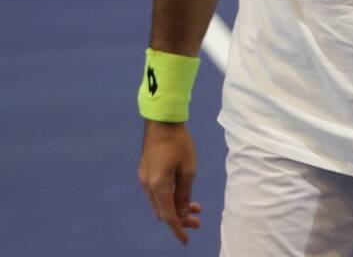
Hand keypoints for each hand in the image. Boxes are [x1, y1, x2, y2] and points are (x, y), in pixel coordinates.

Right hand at [138, 120, 202, 243]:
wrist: (162, 123)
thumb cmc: (179, 143)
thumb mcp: (188, 170)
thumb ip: (185, 193)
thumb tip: (182, 213)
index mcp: (158, 186)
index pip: (168, 215)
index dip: (177, 229)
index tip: (186, 239)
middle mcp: (147, 185)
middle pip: (162, 211)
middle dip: (179, 220)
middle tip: (197, 221)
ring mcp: (144, 179)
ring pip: (160, 203)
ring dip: (175, 208)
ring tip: (195, 210)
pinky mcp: (146, 173)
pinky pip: (157, 193)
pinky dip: (170, 198)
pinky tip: (183, 196)